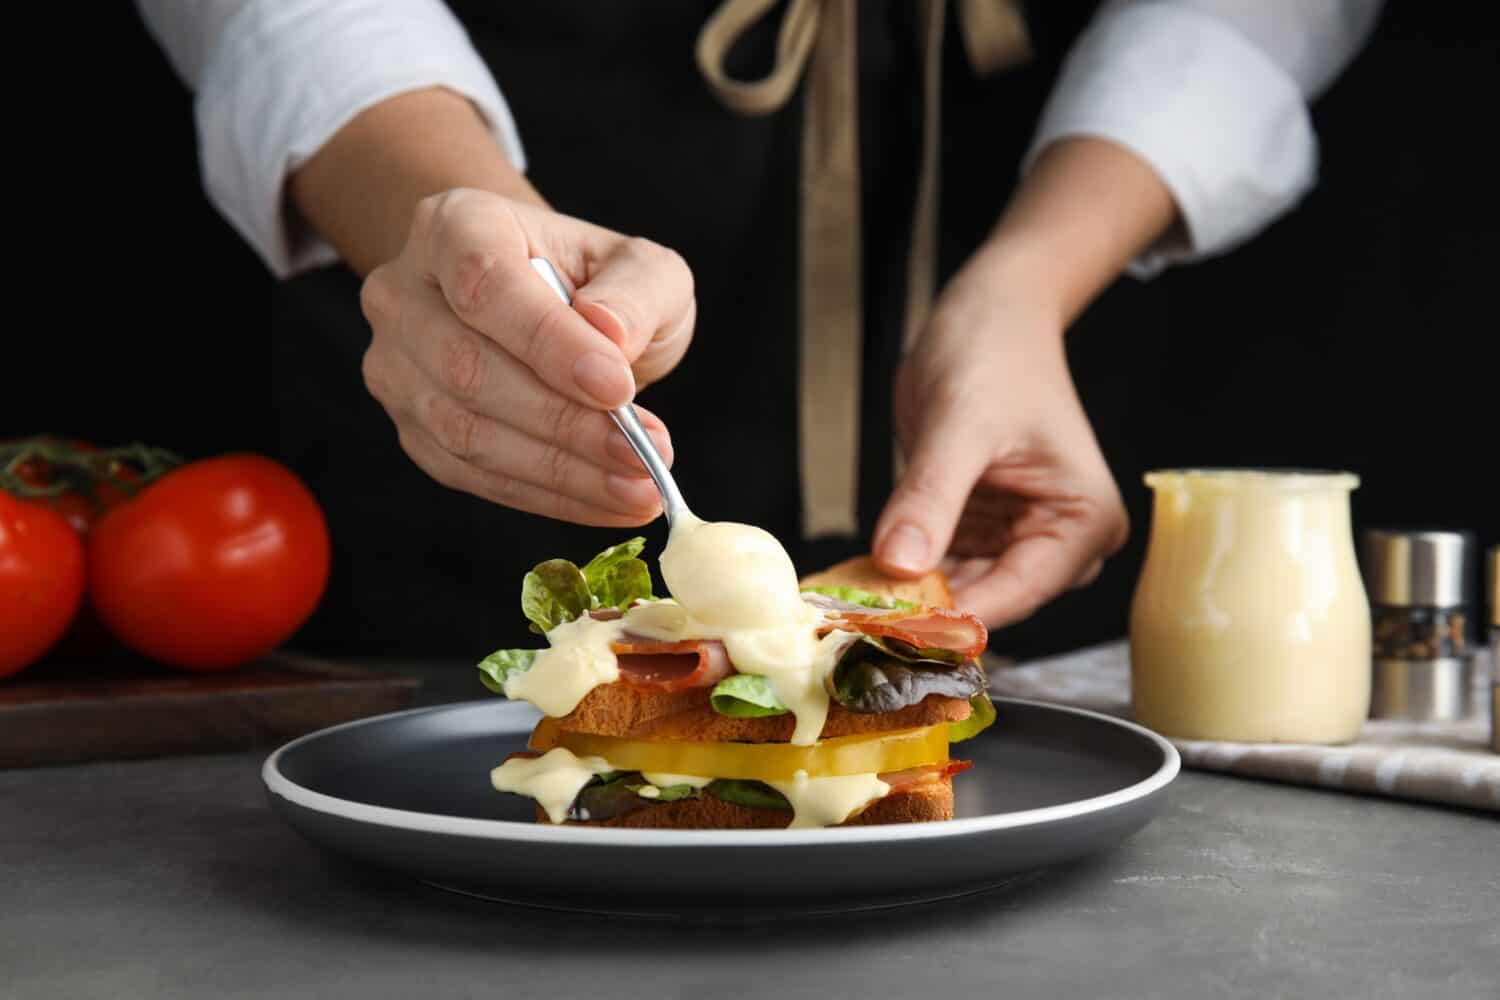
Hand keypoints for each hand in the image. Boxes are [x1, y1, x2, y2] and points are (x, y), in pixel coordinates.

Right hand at [358, 189, 695, 524]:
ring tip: (638, 487)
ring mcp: (396, 365)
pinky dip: (544, 495)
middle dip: (564, 423)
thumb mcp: (642, 267)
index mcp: (455, 225)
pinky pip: (471, 475)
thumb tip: (610, 334)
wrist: (555, 310)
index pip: (484, 283)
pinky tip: (604, 500)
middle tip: (644, 454)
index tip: (617, 387)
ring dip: (560, 472)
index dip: (548, 342)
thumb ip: (636, 291)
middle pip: (467, 369)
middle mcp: (404, 292)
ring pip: (464, 432)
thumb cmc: (597, 284)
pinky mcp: (412, 428)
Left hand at [872, 256, 1128, 626]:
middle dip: (923, 610)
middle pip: (988, 599)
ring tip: (844, 604)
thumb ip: (931, 497)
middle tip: (853, 621)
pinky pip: (940, 565)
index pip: (1016, 592)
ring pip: (959, 590)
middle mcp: (1061, 540)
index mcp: (1082, 521)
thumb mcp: (959, 424)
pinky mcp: (982, 528)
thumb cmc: (994, 354)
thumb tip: (900, 564)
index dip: (951, 616)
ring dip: (906, 596)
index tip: (888, 630)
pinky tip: (856, 578)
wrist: (989, 314)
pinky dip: (902, 572)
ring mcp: (1019, 537)